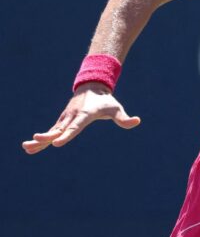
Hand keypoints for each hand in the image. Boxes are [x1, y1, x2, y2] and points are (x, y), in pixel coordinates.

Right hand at [22, 82, 140, 154]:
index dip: (67, 135)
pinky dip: (40, 140)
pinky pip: (50, 132)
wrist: (92, 88)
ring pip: (51, 131)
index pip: (75, 127)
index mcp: (85, 115)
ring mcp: (65, 119)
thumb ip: (124, 118)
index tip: (57, 143)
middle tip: (35, 140)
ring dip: (39, 139)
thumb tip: (137, 121)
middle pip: (58, 129)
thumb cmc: (105, 101)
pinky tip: (30, 148)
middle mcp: (72, 117)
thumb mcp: (116, 109)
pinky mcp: (61, 122)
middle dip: (47, 136)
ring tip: (26, 148)